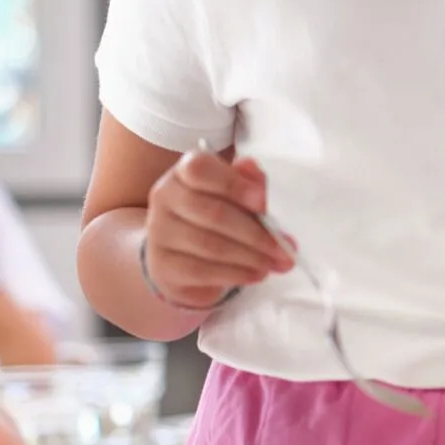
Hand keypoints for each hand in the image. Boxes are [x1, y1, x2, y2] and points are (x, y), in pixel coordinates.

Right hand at [142, 146, 290, 309]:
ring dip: (250, 257)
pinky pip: (201, 270)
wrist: (182, 256)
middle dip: (256, 233)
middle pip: (213, 213)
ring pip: (210, 245)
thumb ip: (251, 184)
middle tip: (285, 248)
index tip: (263, 202)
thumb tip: (257, 182)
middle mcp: (165, 197)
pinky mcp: (162, 264)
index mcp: (184, 173)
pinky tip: (256, 275)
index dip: (233, 184)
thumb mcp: (237, 195)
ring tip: (276, 263)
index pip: (200, 169)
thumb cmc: (215, 217)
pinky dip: (235, 274)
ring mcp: (159, 232)